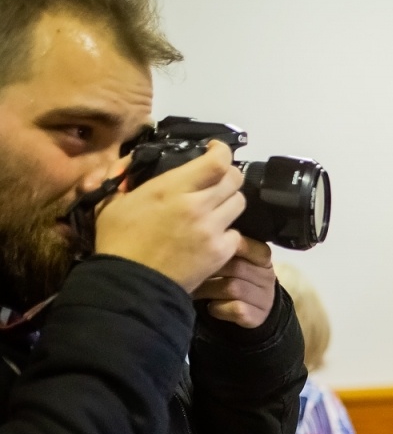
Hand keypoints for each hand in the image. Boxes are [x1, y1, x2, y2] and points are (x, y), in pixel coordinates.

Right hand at [95, 141, 245, 292]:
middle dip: (227, 175)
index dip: (222, 151)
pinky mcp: (221, 252)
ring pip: (239, 204)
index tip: (216, 149)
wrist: (132, 284)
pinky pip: (236, 233)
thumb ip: (126, 177)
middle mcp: (198, 206)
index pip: (216, 162)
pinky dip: (228, 231)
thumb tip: (134, 162)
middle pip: (234, 180)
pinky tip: (213, 233)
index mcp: (172, 189)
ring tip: (215, 206)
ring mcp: (212, 230)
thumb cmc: (118, 242)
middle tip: (216, 179)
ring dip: (229, 202)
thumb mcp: (112, 202)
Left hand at [193, 238, 275, 327]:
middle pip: (235, 267)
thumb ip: (222, 246)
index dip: (221, 248)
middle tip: (190, 272)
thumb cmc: (232, 278)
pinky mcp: (259, 316)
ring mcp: (265, 297)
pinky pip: (237, 309)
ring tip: (195, 289)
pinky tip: (210, 307)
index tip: (202, 252)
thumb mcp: (231, 259)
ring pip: (233, 288)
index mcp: (262, 257)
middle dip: (209, 270)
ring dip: (209, 290)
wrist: (249, 308)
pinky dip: (218, 308)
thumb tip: (197, 236)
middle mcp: (267, 276)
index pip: (243, 245)